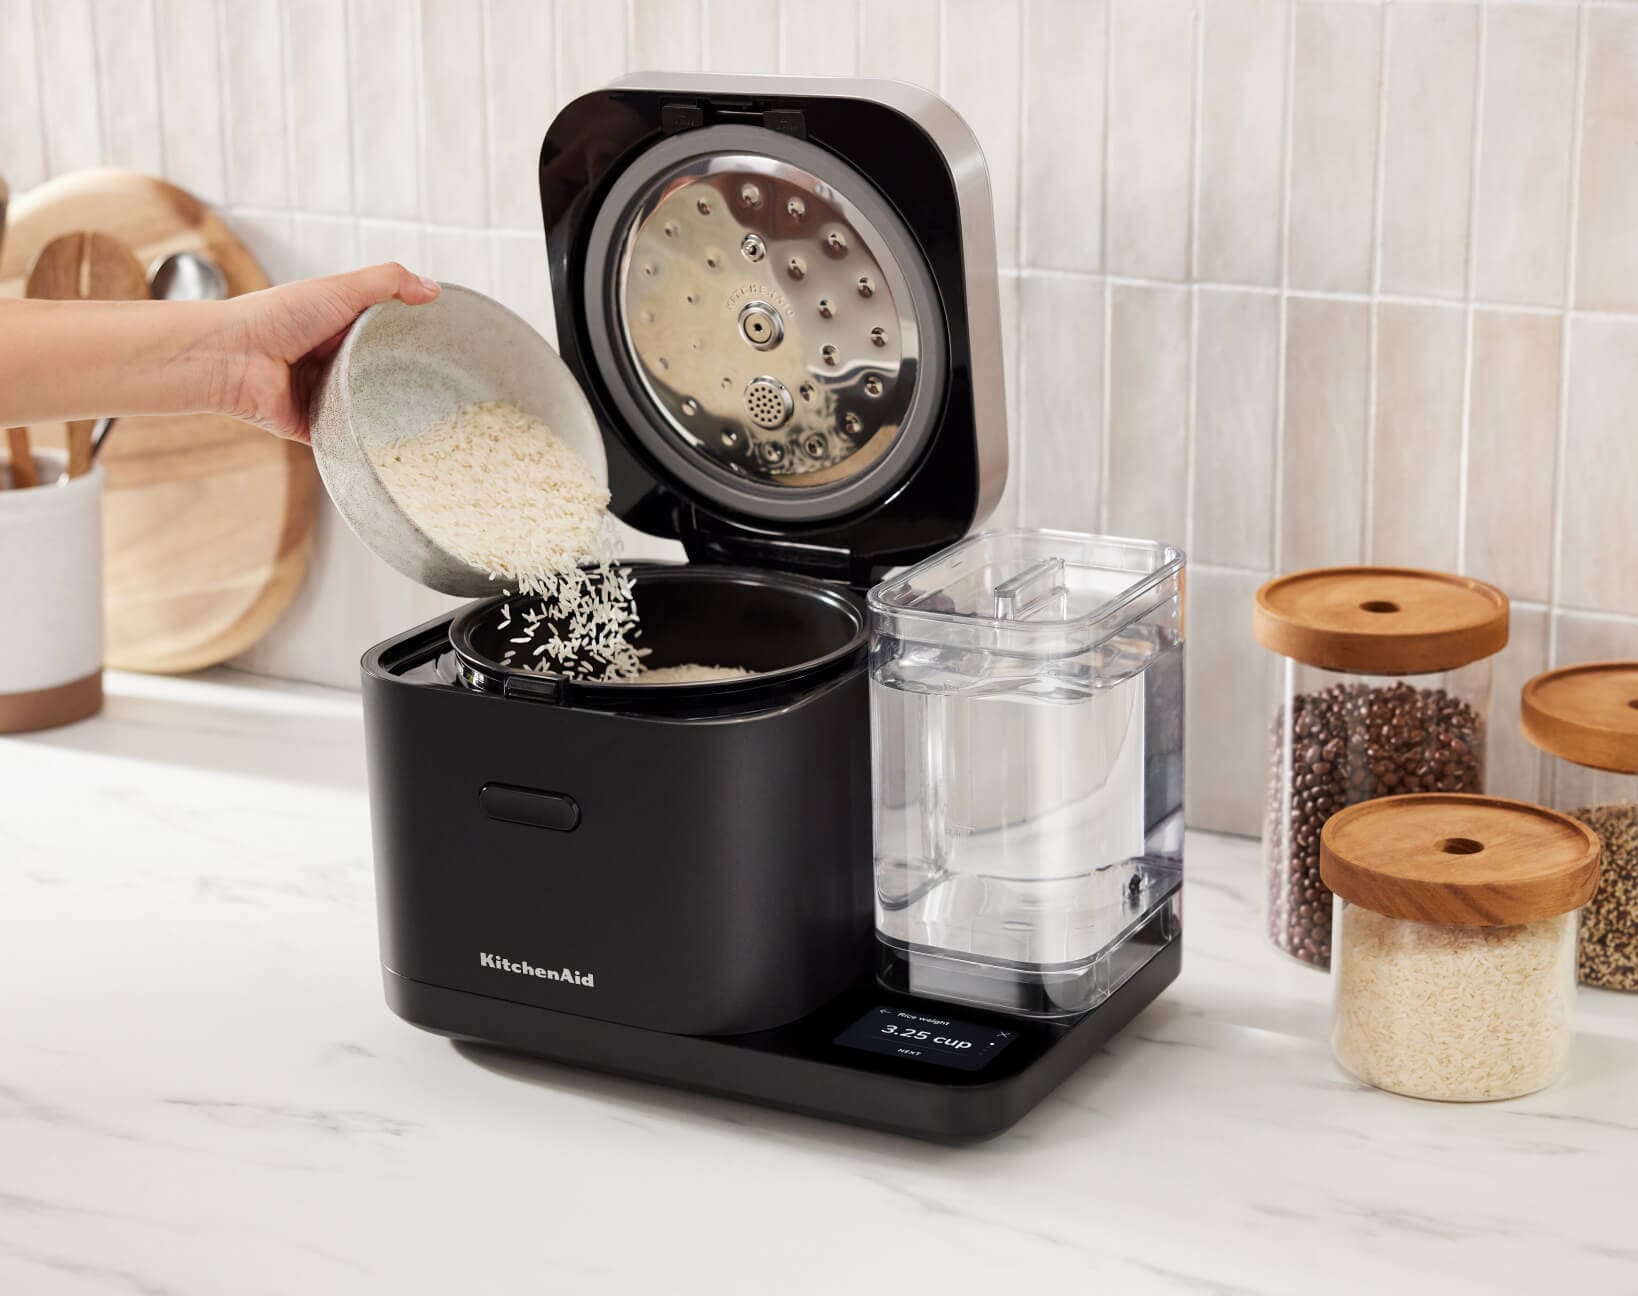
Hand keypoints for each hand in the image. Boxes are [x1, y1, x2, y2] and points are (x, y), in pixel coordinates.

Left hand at [210, 263, 440, 442]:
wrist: (233, 358)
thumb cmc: (277, 316)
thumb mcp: (340, 288)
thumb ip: (388, 282)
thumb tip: (434, 289)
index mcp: (337, 328)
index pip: (386, 334)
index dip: (412, 338)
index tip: (447, 346)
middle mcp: (332, 362)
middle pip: (380, 373)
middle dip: (406, 379)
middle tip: (445, 385)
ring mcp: (324, 396)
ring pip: (368, 407)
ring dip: (388, 411)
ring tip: (427, 416)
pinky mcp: (316, 428)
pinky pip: (348, 438)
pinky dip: (365, 440)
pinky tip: (394, 442)